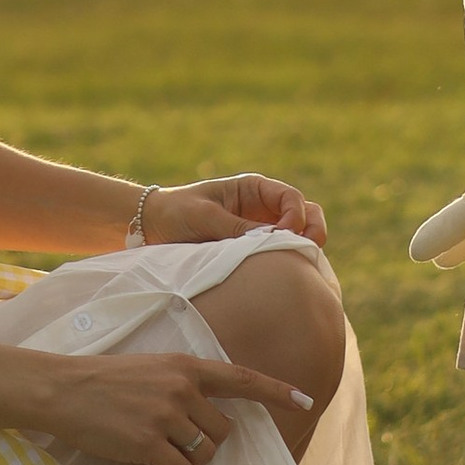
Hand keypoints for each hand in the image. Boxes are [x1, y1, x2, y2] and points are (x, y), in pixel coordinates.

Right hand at [51, 347, 314, 464]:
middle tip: (175, 448)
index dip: (276, 390)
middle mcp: (181, 388)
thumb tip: (209, 416)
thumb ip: (182, 384)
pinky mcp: (148, 442)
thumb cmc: (104, 381)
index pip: (240, 378)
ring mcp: (165, 415)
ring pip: (203, 455)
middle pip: (222, 431)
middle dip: (204, 446)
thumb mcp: (150, 369)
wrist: (62, 389)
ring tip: (160, 461)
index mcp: (185, 366)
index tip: (305, 400)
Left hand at [140, 172, 328, 250]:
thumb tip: (272, 241)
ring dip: (303, 248)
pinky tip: (283, 275)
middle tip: (309, 250)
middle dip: (313, 230)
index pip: (292, 198)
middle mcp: (262, 208)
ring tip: (297, 265)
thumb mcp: (205, 216)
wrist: (152, 227)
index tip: (283, 235)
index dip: (296, 216)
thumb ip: (237, 228)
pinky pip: (279, 256)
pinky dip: (287, 263)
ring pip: (298, 236)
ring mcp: (260, 231)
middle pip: (306, 214)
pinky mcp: (252, 252)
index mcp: (254, 189)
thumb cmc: (176, 212)